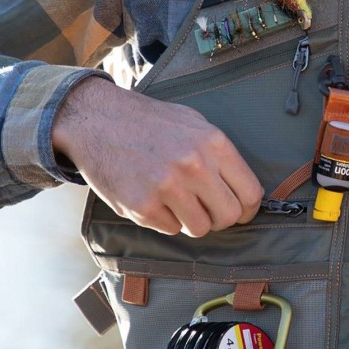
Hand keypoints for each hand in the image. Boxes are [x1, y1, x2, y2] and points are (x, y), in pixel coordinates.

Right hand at [51, 77, 263, 236]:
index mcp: (214, 144)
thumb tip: (241, 187)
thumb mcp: (194, 123)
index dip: (248, 209)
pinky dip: (165, 220)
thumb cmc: (149, 122)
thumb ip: (220, 154)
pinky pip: (170, 229)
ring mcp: (168, 187)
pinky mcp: (143, 206)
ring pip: (200, 228)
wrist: (98, 119)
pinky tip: (154, 198)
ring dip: (193, 221)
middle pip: (229, 216)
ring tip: (178, 202)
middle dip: (221, 218)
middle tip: (208, 210)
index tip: (241, 211)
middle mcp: (195, 166)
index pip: (250, 193)